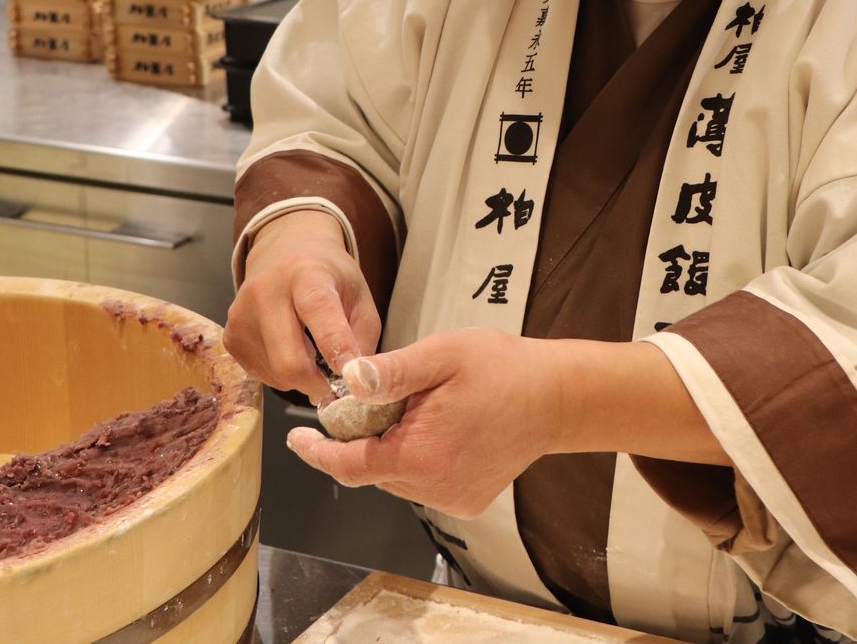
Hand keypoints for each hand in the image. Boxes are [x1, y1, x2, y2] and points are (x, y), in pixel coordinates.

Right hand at [224, 209, 380, 404]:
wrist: (283, 254)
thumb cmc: (329, 279)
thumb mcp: (359, 296)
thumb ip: (362, 337)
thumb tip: (356, 381)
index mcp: (306, 275)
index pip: (318, 310)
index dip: (336, 346)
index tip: (352, 375)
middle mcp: (265, 292)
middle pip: (289, 362)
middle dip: (318, 383)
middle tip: (333, 381)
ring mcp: (241, 316)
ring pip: (277, 375)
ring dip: (301, 377)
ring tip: (309, 350)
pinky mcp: (229, 338)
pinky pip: (262, 375)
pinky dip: (282, 374)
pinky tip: (288, 348)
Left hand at [285, 328, 565, 518]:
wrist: (559, 397)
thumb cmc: (503, 369)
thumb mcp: (442, 356)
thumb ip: (392, 371)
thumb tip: (348, 379)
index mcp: (420, 455)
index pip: (348, 465)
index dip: (317, 451)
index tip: (298, 437)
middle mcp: (433, 488)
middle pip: (372, 469)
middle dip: (365, 437)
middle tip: (384, 397)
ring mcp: (452, 499)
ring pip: (397, 476)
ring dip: (394, 447)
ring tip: (422, 409)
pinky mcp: (468, 501)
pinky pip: (424, 482)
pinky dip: (420, 458)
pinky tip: (444, 430)